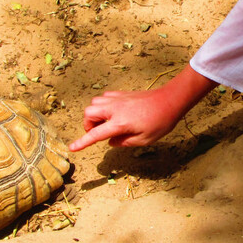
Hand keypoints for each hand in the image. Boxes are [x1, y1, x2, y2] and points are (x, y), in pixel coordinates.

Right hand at [69, 65, 216, 150]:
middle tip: (99, 132)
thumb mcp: (144, 140)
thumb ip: (124, 142)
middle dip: (88, 124)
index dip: (82, 142)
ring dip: (95, 114)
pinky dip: (103, 106)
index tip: (72, 148)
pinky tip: (114, 112)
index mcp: (119, 124)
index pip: (95, 134)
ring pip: (94, 103)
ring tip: (107, 122)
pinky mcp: (121, 93)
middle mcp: (114, 109)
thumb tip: (110, 142)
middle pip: (88, 113)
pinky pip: (104, 98)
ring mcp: (117, 99)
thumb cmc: (160, 122)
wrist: (169, 100)